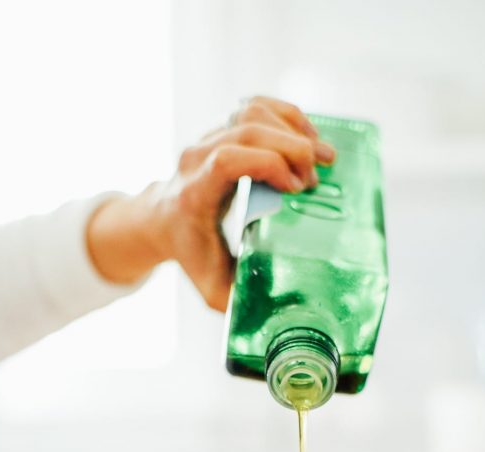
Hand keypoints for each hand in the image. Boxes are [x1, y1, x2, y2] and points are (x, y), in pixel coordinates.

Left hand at [86, 97, 334, 311]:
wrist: (162, 222)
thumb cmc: (192, 255)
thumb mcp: (211, 286)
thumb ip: (239, 300)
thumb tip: (279, 313)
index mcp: (194, 193)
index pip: (226, 161)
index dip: (266, 165)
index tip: (295, 190)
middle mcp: (197, 158)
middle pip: (247, 130)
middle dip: (291, 148)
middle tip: (318, 178)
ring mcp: (209, 138)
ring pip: (252, 111)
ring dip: (294, 128)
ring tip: (322, 156)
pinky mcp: (224, 128)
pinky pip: (257, 106)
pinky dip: (287, 116)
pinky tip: (309, 137)